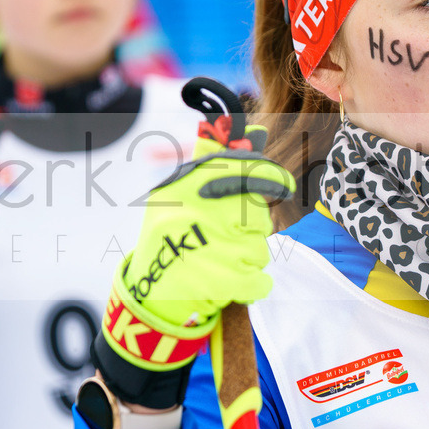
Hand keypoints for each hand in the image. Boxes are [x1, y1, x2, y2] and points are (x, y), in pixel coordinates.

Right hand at [91, 120, 294, 407]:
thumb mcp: (184, 196)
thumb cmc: (173, 240)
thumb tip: (257, 131)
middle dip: (251, 229)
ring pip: (259, 248)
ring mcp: (205, 246)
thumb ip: (222, 165)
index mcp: (183, 186)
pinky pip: (260, 279)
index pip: (241, 169)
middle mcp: (193, 212)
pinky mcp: (217, 281)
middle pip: (256, 214)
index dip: (268, 176)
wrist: (147, 297)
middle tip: (227, 239)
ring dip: (248, 259)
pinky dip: (254, 286)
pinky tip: (235, 284)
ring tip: (219, 262)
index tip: (281, 186)